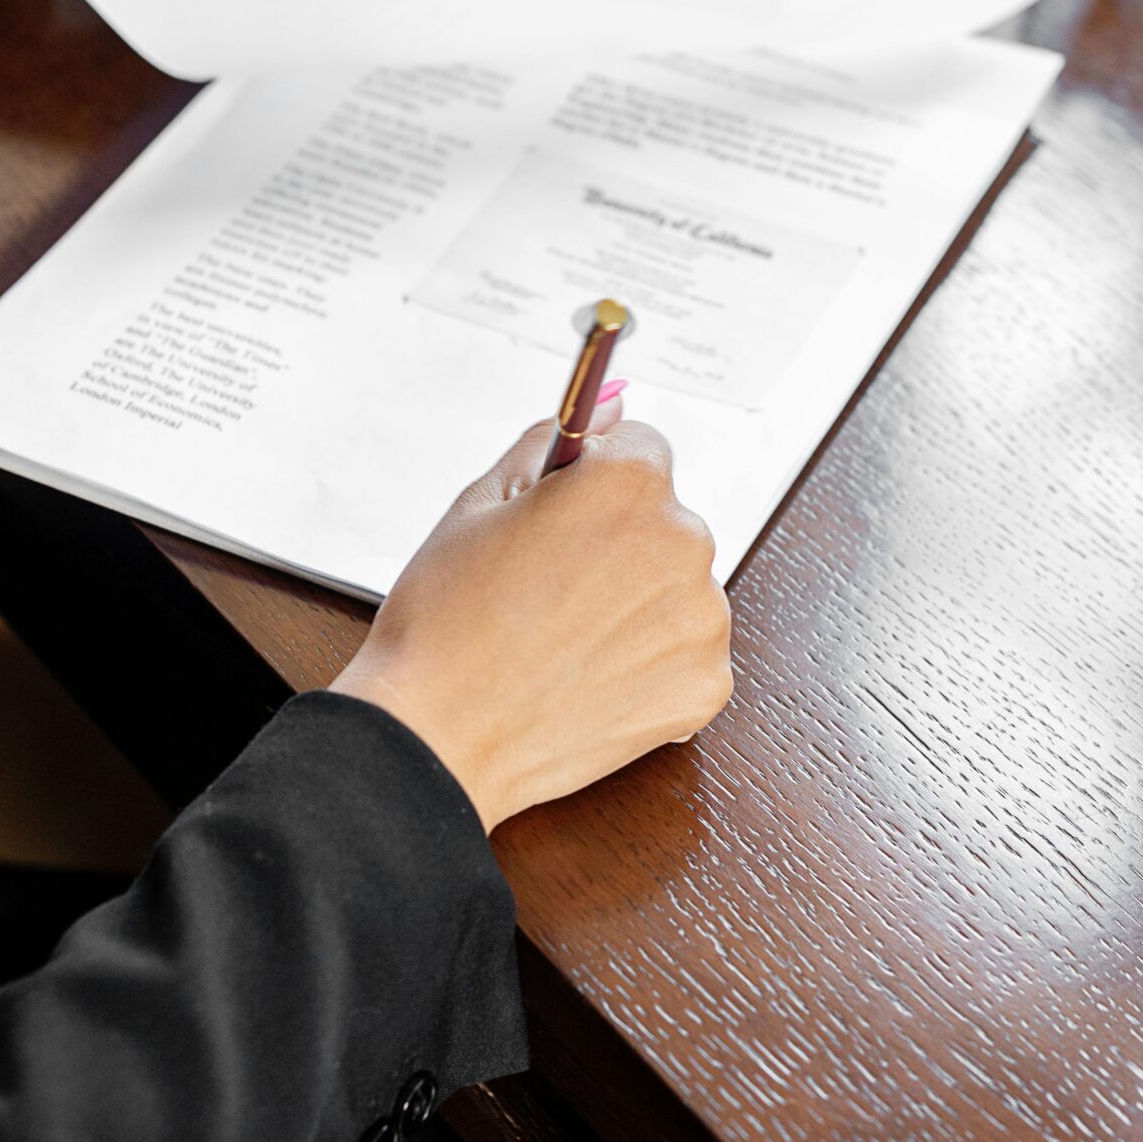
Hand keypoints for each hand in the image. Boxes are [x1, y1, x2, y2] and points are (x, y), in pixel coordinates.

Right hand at [333, 407, 732, 829]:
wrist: (436, 737)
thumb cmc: (445, 621)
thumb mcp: (479, 503)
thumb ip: (553, 443)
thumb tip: (611, 404)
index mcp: (630, 482)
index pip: (640, 449)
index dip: (591, 485)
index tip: (562, 520)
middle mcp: (684, 541)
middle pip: (663, 522)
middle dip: (617, 545)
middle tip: (547, 591)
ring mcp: (702, 619)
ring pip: (677, 590)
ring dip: (637, 606)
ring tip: (563, 642)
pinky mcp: (706, 686)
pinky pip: (687, 656)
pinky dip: (649, 667)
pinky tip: (588, 680)